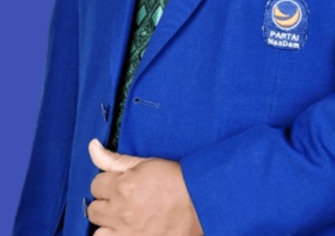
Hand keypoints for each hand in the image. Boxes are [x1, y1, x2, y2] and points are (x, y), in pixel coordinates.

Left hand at [88, 139, 202, 234]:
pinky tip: (128, 230)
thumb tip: (93, 146)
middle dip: (106, 204)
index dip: (107, 183)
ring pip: (98, 233)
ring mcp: (127, 234)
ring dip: (107, 226)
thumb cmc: (176, 180)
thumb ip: (115, 159)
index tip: (119, 184)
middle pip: (93, 210)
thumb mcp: (146, 163)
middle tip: (122, 201)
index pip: (95, 185)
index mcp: (123, 187)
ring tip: (123, 220)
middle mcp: (121, 212)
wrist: (201, 202)